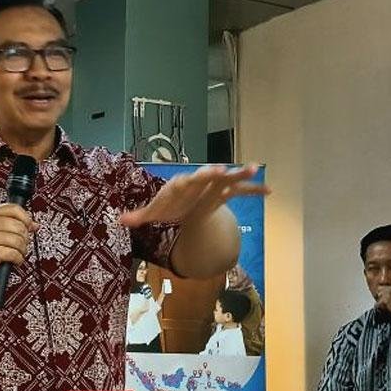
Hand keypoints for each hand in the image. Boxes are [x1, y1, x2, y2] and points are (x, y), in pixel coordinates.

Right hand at [0, 204, 37, 279]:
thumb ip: (12, 223)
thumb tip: (34, 225)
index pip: (14, 209)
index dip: (26, 218)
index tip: (29, 226)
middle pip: (19, 226)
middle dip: (25, 237)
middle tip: (22, 243)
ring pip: (18, 241)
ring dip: (22, 250)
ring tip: (18, 253)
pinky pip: (14, 253)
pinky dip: (18, 259)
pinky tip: (15, 259)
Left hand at [119, 164, 269, 227]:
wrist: (184, 200)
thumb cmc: (169, 205)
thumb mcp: (154, 211)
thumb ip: (140, 216)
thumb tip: (120, 221)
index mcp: (181, 185)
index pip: (188, 182)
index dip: (197, 178)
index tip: (209, 172)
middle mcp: (199, 182)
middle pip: (208, 176)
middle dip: (216, 173)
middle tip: (224, 169)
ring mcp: (213, 186)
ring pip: (228, 179)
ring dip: (241, 175)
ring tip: (255, 169)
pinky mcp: (225, 193)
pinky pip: (240, 191)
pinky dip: (254, 191)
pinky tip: (270, 191)